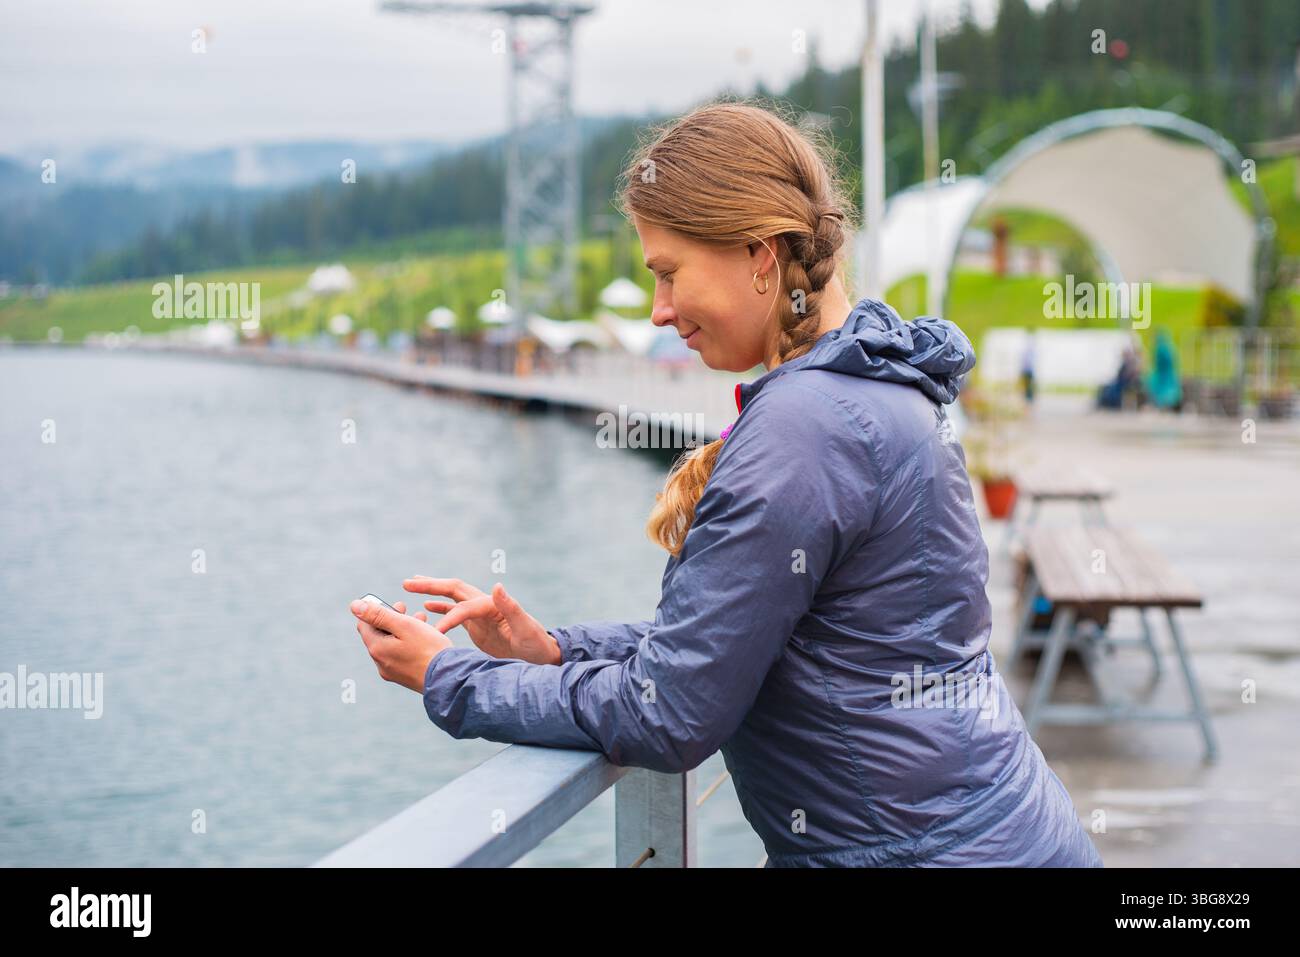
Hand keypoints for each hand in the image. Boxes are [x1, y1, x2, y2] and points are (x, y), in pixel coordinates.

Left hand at [351, 598, 453, 692]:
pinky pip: (399, 656)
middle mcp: (381, 663)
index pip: (364, 624)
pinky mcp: (404, 677)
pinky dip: (407, 643)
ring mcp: (392, 672)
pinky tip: (422, 637)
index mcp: (377, 648)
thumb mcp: (404, 625)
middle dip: (390, 619)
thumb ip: (379, 614)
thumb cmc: (428, 649)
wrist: (448, 678)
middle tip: (404, 607)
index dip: (375, 610)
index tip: (391, 603)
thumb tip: (354, 606)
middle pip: (378, 635)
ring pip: (391, 645)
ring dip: (401, 629)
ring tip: (419, 619)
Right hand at [402, 577, 560, 665]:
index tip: (434, 632)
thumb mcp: (526, 628)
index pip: (464, 607)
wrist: (542, 656)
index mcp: (493, 606)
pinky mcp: (478, 624)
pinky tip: (426, 607)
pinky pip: (455, 611)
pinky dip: (440, 608)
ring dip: (432, 591)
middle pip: (454, 589)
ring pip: (452, 597)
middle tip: (407, 583)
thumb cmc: (536, 644)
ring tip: (410, 585)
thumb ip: (511, 607)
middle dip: (431, 585)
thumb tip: (497, 585)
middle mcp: (485, 605)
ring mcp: (480, 614)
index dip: (448, 617)